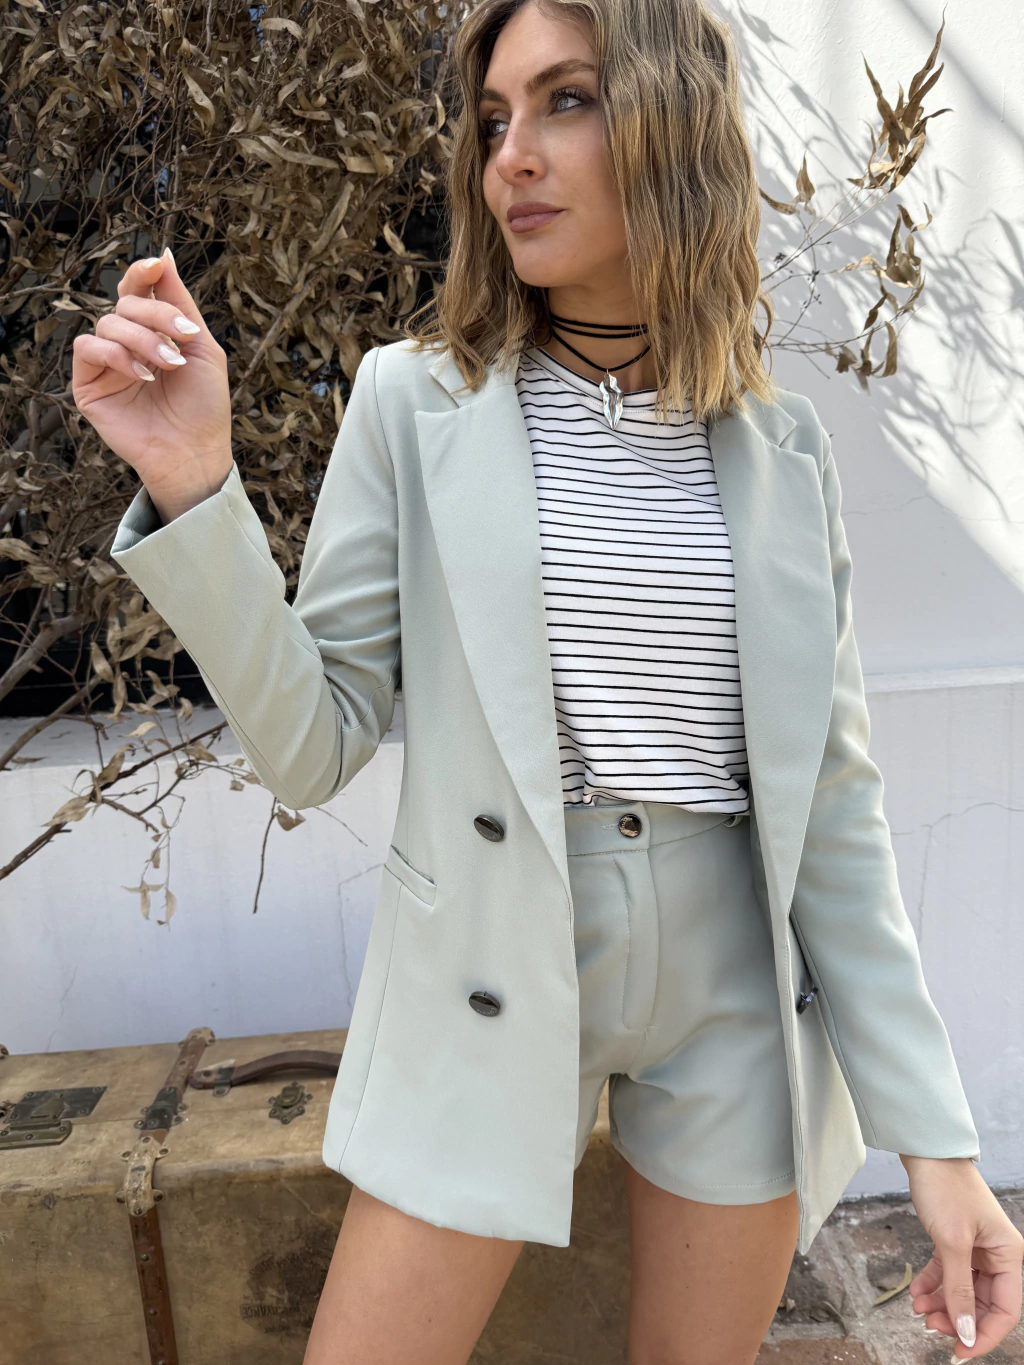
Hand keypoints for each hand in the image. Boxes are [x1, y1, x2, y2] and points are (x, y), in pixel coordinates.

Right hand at [72, 248, 231, 522]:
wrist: (195, 452)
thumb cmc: (204, 406)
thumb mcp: (202, 347)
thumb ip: (180, 302)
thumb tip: (163, 256)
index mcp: (153, 332)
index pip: (137, 291)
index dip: (142, 274)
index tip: (155, 266)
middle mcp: (127, 344)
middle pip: (125, 304)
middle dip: (156, 315)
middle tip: (183, 339)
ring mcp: (106, 364)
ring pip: (108, 323)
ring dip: (142, 339)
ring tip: (169, 364)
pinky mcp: (88, 385)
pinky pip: (86, 348)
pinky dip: (116, 355)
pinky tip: (143, 375)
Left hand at [901, 1154, 1023, 1358]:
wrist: (925, 1152)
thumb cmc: (944, 1187)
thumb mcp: (951, 1242)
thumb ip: (958, 1290)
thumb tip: (967, 1331)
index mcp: (1008, 1255)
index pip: (1006, 1310)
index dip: (985, 1335)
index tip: (960, 1352)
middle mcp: (997, 1254)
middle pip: (983, 1303)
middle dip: (958, 1319)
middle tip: (930, 1327)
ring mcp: (976, 1248)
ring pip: (963, 1291)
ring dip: (942, 1305)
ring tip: (919, 1310)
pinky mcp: (955, 1241)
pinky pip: (947, 1274)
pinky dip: (932, 1285)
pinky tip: (916, 1294)